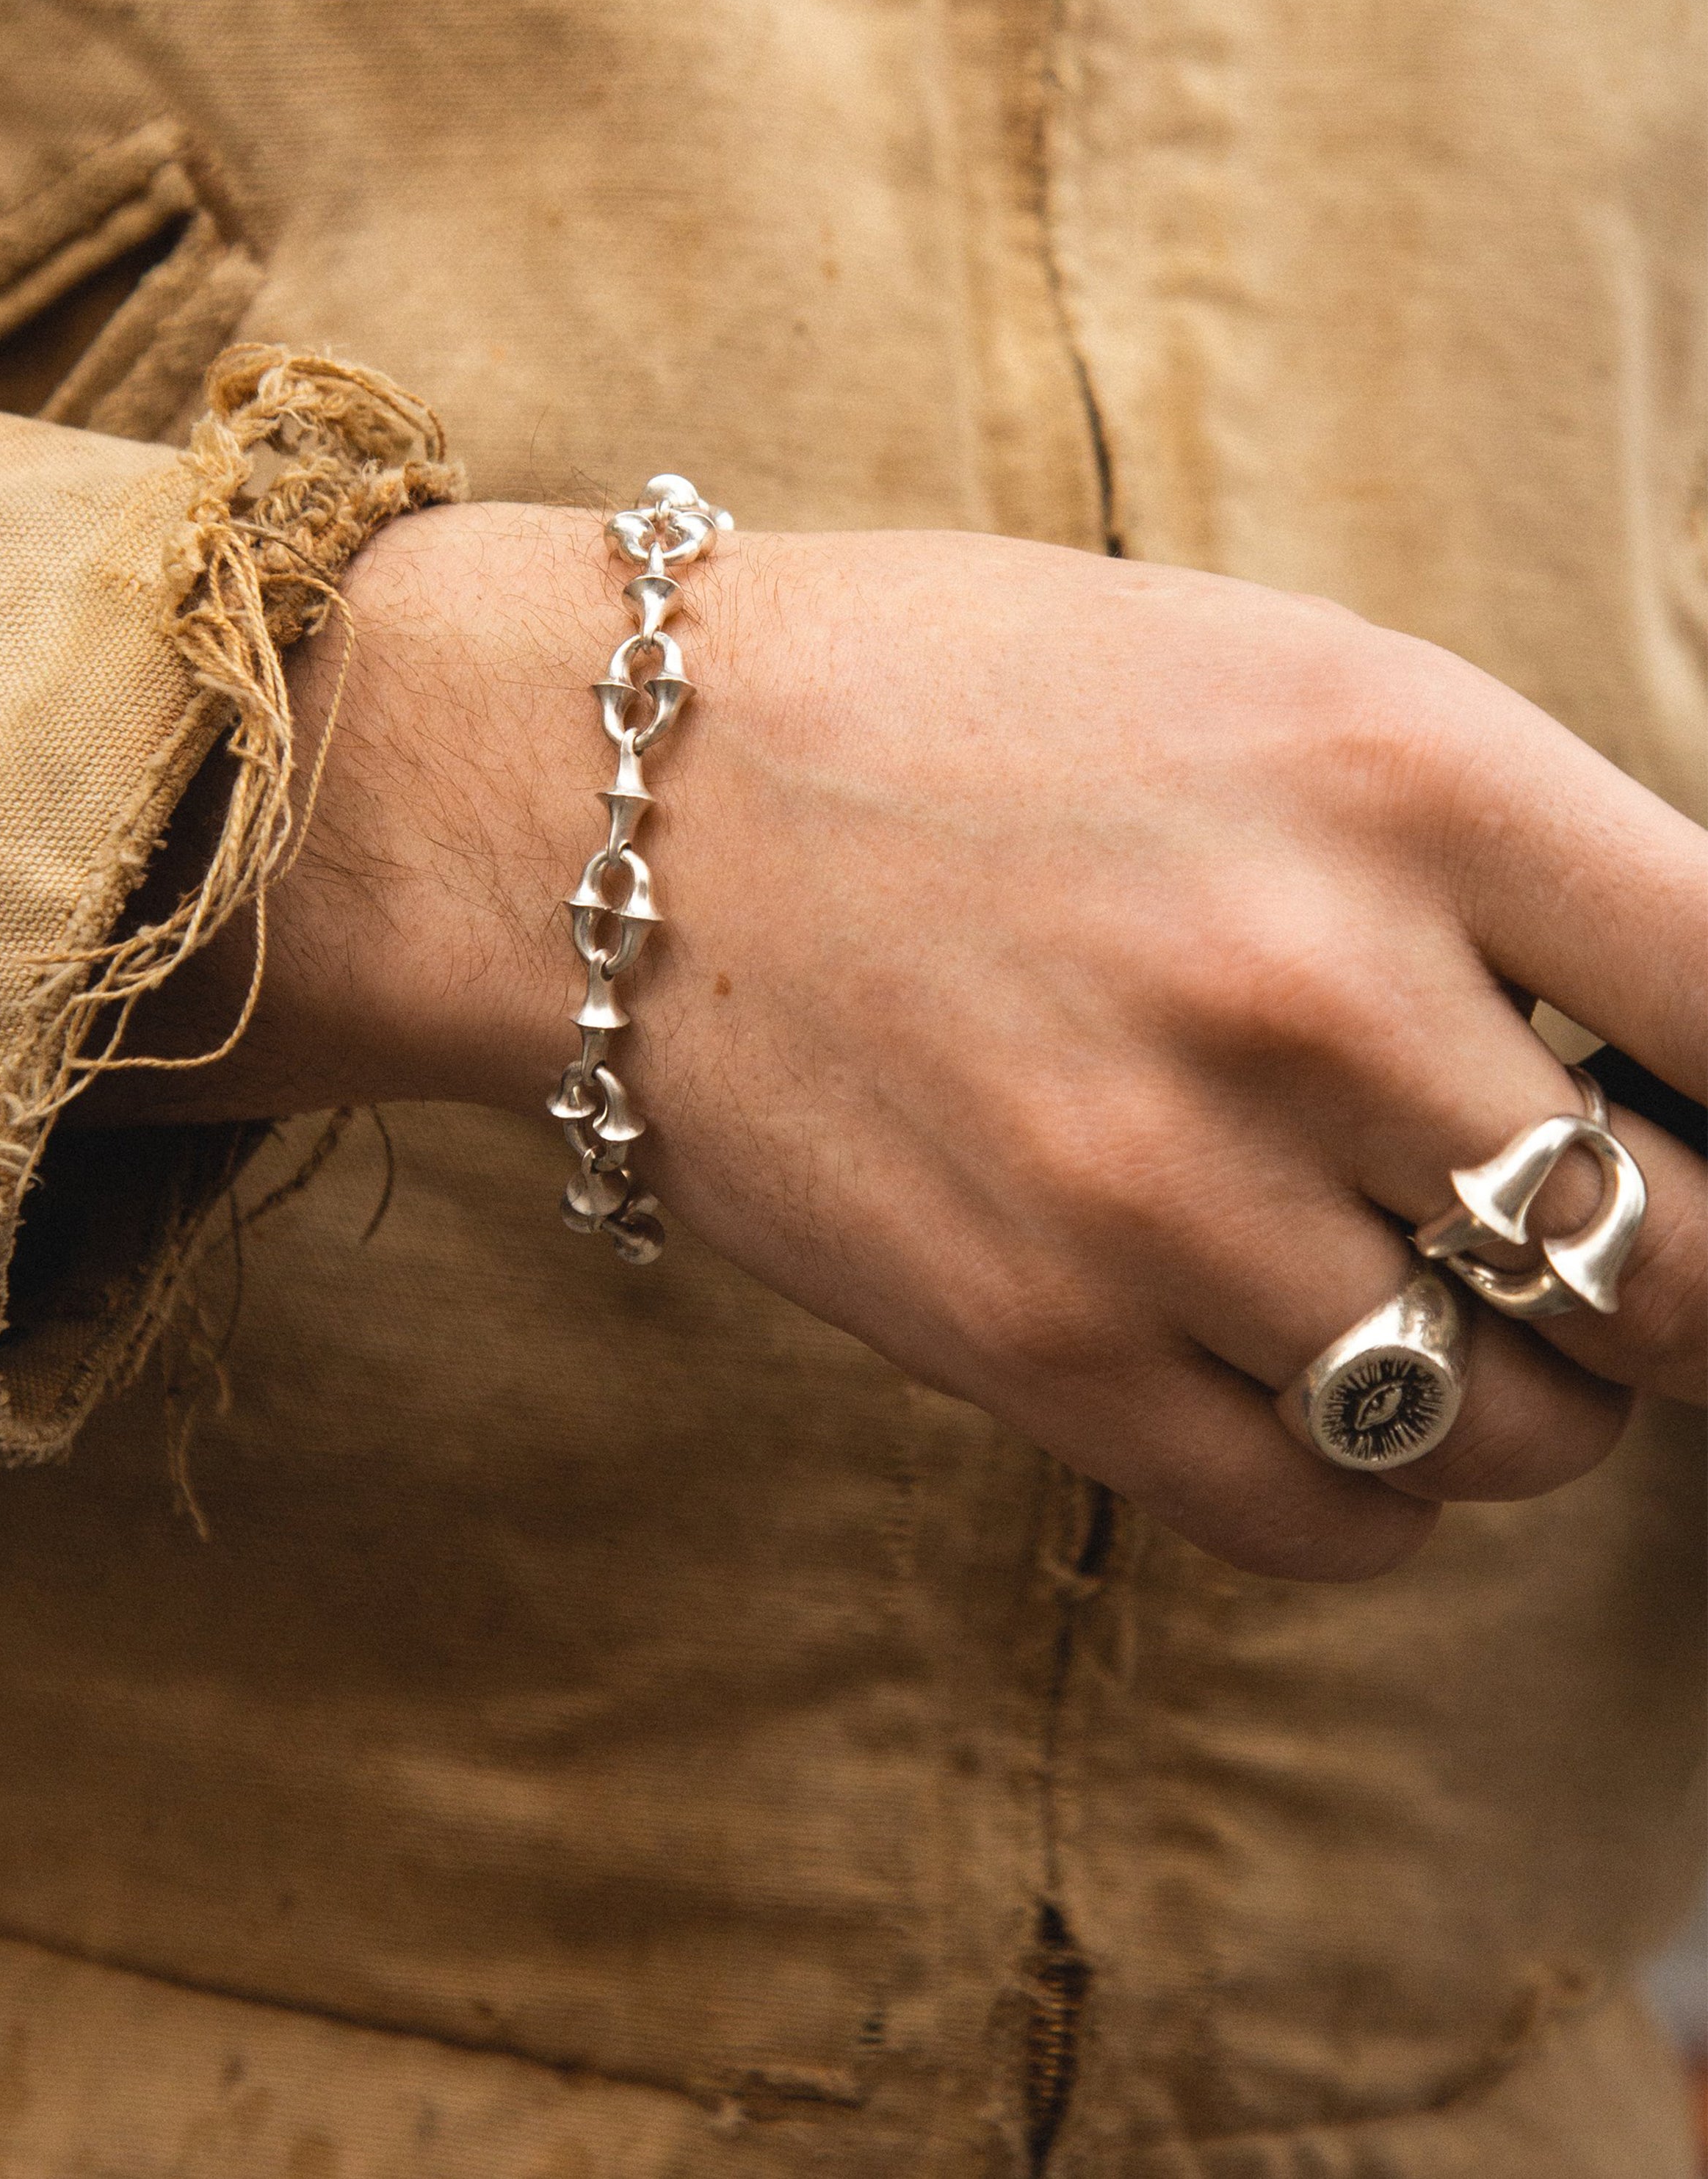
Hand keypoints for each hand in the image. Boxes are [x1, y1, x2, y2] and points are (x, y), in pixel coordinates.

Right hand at [120, 504, 1707, 1580]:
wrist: (604, 799)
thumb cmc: (951, 708)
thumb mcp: (1266, 684)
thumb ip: (1504, 858)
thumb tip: (1682, 1056)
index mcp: (1397, 766)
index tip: (1700, 1119)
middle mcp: (1307, 986)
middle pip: (1687, 1271)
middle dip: (1676, 1277)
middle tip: (1596, 1233)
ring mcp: (1163, 1188)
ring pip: (1521, 1428)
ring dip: (1525, 1389)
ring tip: (1426, 1293)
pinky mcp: (1033, 1344)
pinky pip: (1329, 1518)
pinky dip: (1373, 1483)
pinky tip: (1310, 1377)